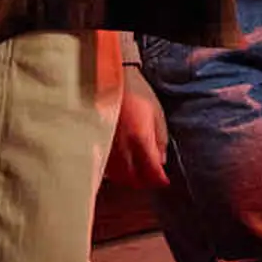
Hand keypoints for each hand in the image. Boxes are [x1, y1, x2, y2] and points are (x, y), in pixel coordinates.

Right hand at [107, 67, 169, 189]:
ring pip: (118, 175)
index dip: (159, 179)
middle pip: (133, 177)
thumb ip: (160, 140)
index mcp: (140, 138)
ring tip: (139, 176)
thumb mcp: (157, 114)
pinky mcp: (96, 144)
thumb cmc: (138, 93)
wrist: (111, 79)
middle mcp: (122, 146)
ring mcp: (107, 146)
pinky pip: (106, 166)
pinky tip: (122, 168)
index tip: (164, 181)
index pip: (151, 170)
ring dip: (130, 179)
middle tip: (153, 180)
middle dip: (145, 182)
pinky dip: (116, 172)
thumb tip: (161, 161)